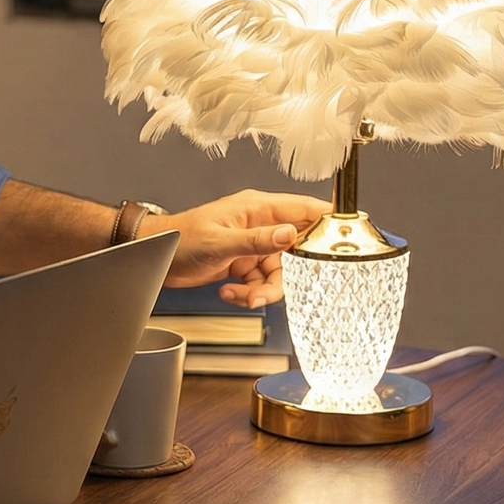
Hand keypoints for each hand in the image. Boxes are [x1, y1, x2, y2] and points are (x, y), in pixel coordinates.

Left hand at [147, 189, 329, 307]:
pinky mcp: (244, 264)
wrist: (155, 257)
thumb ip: (256, 240)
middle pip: (297, 251)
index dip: (329, 224)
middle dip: (288, 276)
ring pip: (279, 273)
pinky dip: (249, 293)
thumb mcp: (220, 241)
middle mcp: (260, 225)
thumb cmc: (180, 238)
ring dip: (264, 290)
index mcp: (258, 208)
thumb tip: (289, 235)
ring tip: (243, 296)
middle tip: (270, 290)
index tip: (347, 240)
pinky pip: (261, 282)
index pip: (306, 210)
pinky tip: (230, 292)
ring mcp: (253, 246)